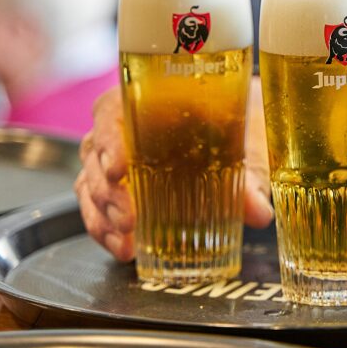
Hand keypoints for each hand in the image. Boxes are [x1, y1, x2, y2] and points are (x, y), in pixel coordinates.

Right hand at [75, 80, 273, 261]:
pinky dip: (105, 230)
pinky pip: (97, 207)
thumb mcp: (247, 139)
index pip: (111, 111)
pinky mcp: (117, 187)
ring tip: (126, 241)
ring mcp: (115, 158)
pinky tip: (123, 248)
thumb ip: (251, 175)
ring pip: (89, 183)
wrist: (243, 124)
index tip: (118, 169)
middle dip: (106, 191)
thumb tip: (257, 212)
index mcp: (147, 99)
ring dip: (102, 215)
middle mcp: (123, 126)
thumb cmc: (237, 120)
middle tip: (128, 217)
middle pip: (95, 154)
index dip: (109, 141)